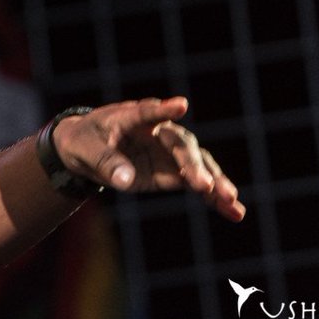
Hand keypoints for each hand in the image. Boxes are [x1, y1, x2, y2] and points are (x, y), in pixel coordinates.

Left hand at [52, 97, 245, 221]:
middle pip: (181, 144)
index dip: (163, 109)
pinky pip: (197, 184)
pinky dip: (214, 198)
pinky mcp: (171, 172)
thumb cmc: (83, 141)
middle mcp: (158, 131)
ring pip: (198, 164)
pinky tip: (234, 213)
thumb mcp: (85, 150)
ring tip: (231, 201)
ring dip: (215, 182)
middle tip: (204, 185)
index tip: (180, 105)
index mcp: (133, 117)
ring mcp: (168, 153)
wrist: (85, 150)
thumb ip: (106, 163)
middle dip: (194, 164)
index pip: (149, 111)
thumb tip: (126, 181)